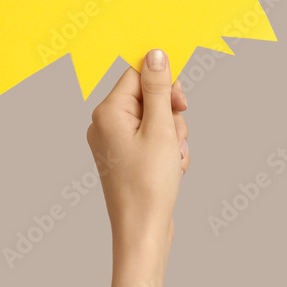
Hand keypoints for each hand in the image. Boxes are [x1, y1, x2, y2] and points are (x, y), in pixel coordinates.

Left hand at [86, 49, 189, 246]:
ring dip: (174, 136)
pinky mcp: (127, 158)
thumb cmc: (148, 184)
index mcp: (107, 112)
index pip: (138, 75)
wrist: (143, 232)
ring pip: (156, 120)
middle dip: (171, 116)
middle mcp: (105, 125)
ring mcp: (115, 143)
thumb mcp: (160, 128)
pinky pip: (154, 140)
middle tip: (176, 138)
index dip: (164, 86)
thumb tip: (156, 55)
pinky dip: (168, 151)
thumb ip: (159, 88)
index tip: (180, 103)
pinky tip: (171, 170)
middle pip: (149, 97)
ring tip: (172, 160)